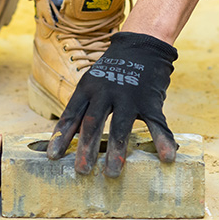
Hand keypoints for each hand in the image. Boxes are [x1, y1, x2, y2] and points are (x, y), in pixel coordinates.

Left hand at [46, 32, 177, 177]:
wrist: (141, 46)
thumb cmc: (111, 70)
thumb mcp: (92, 83)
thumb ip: (84, 107)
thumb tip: (71, 135)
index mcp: (86, 88)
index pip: (71, 115)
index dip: (61, 136)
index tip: (52, 157)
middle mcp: (104, 92)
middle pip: (92, 123)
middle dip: (86, 149)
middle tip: (81, 171)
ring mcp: (128, 96)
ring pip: (120, 127)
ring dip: (116, 152)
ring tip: (111, 174)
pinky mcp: (149, 100)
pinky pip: (156, 123)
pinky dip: (162, 141)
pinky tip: (166, 158)